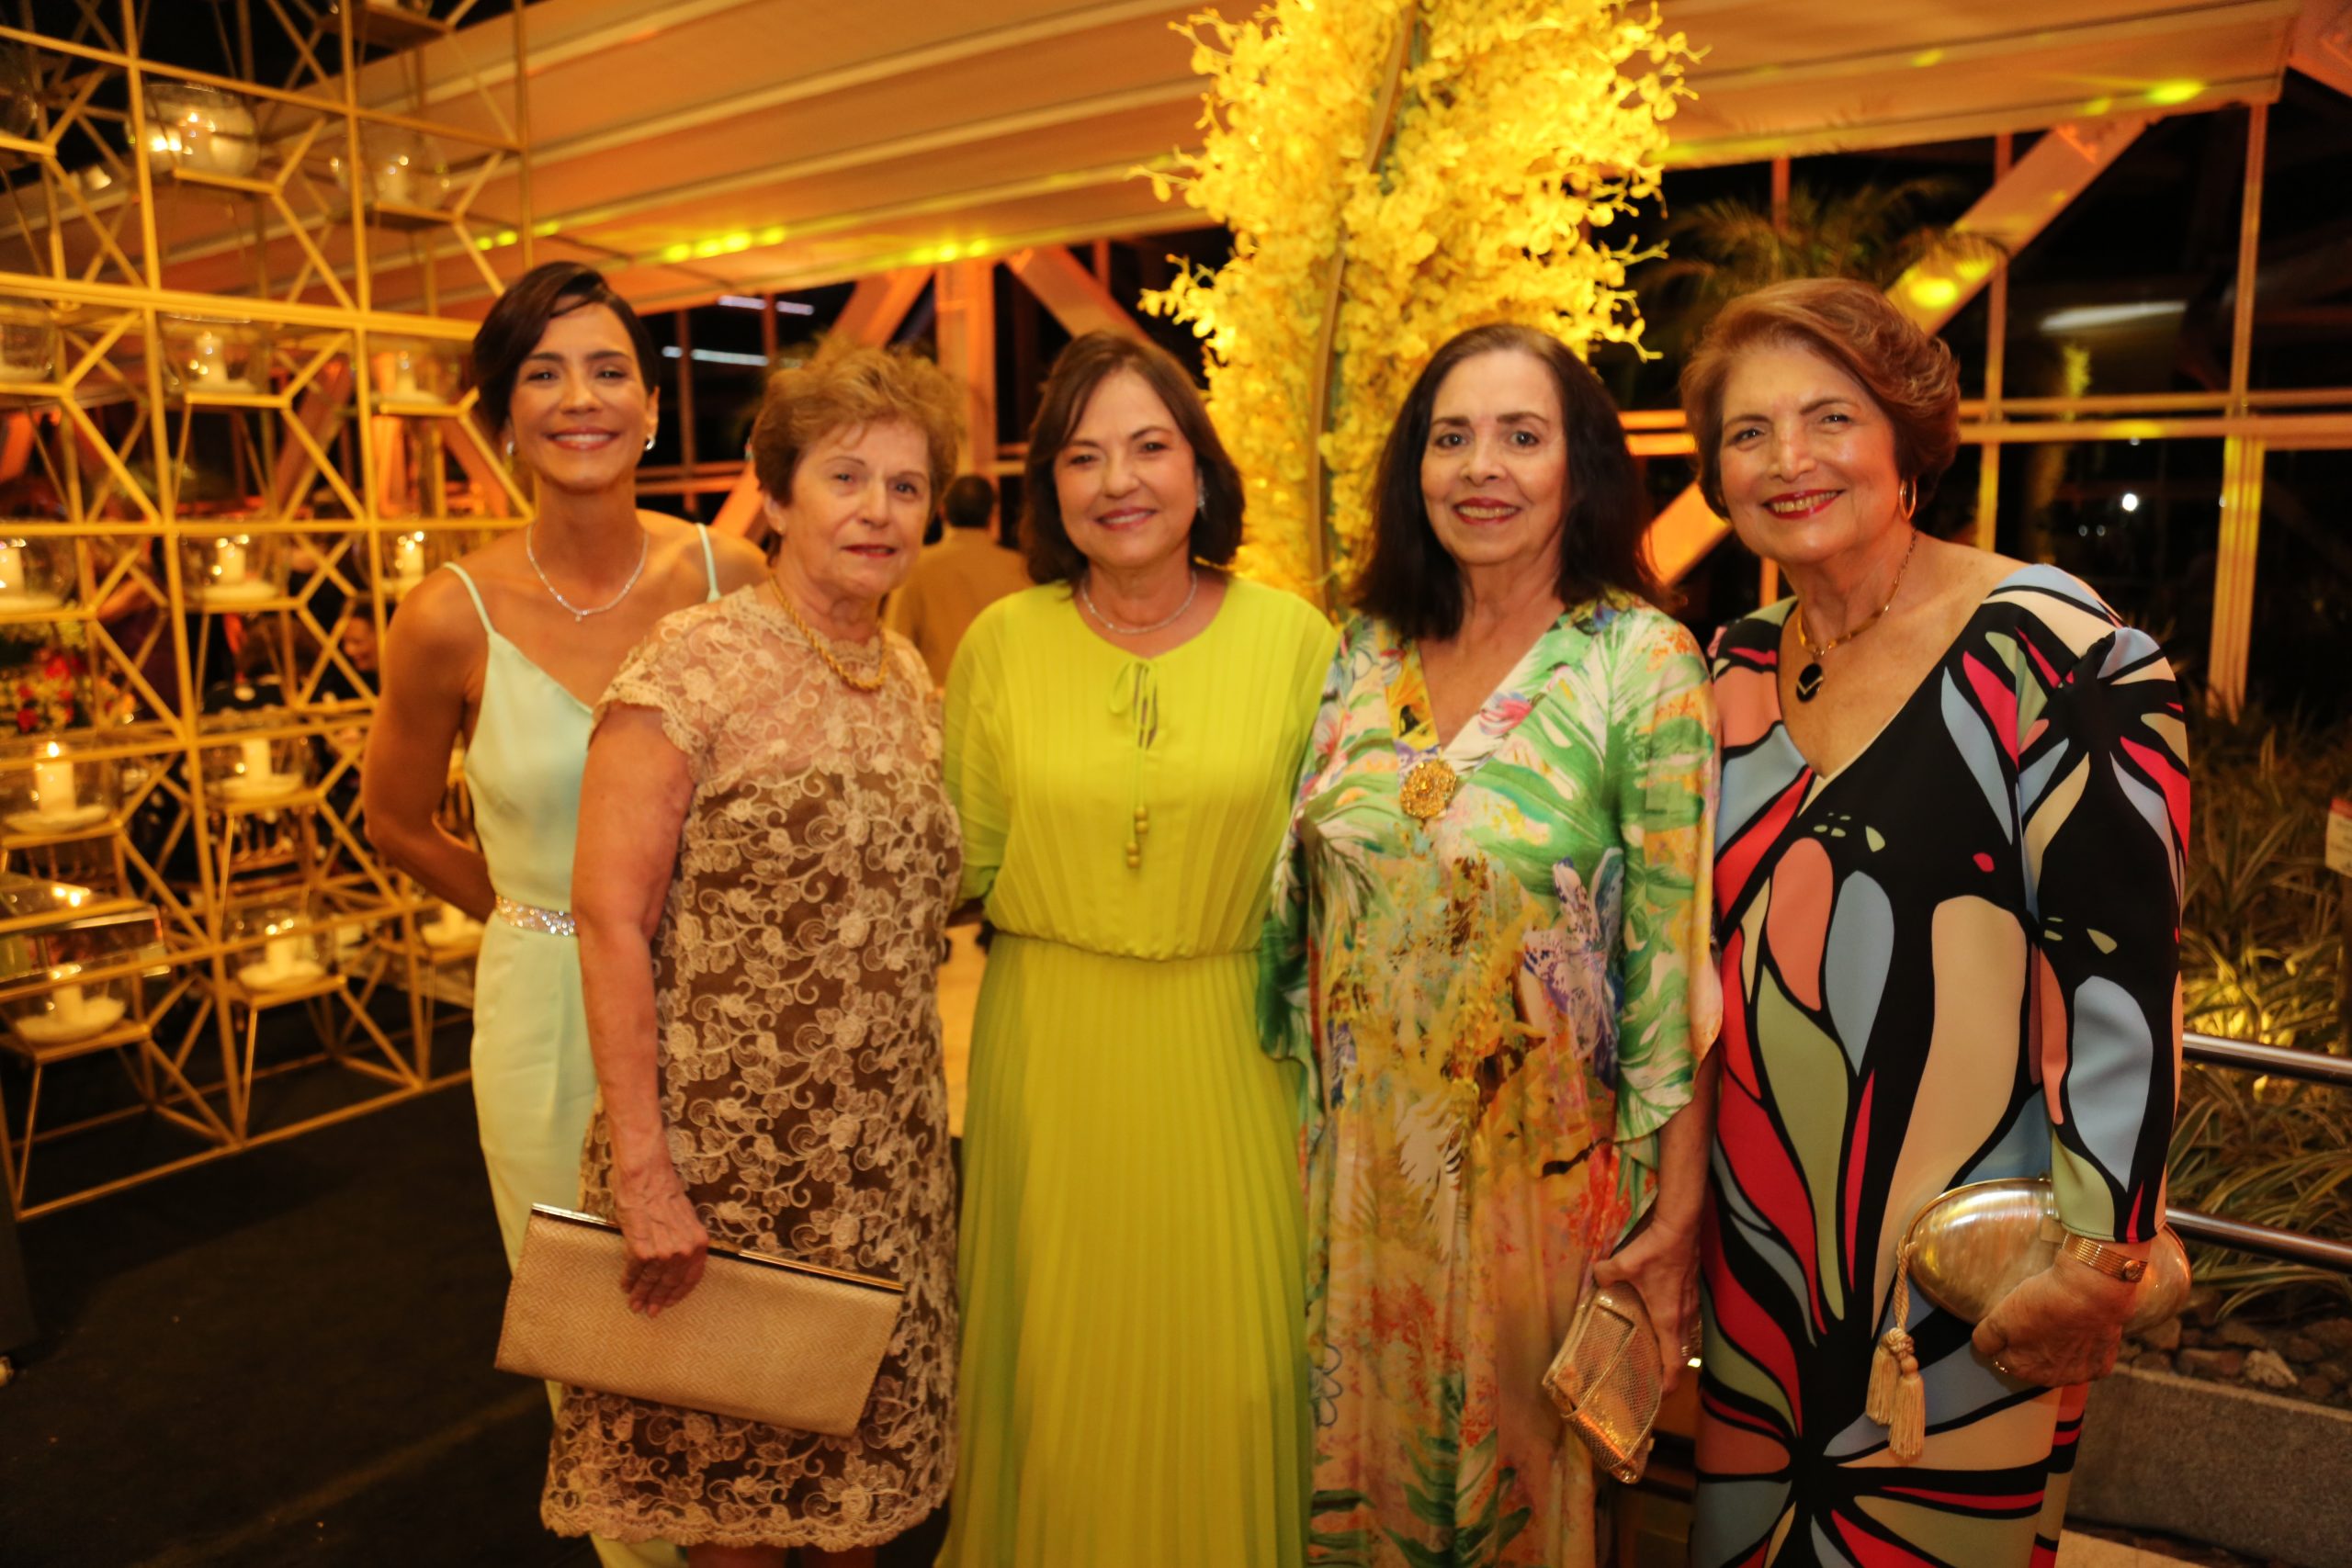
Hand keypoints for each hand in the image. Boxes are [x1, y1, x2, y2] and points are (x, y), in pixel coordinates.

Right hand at [611, 1158, 708, 1317]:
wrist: (646, 1176)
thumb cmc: (664, 1191)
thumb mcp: (685, 1218)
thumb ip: (683, 1241)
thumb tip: (675, 1261)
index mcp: (698, 1243)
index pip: (690, 1278)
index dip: (678, 1293)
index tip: (669, 1303)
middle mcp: (684, 1251)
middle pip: (670, 1283)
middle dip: (658, 1299)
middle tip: (650, 1311)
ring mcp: (663, 1252)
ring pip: (650, 1280)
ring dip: (641, 1294)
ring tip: (635, 1304)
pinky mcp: (641, 1250)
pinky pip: (633, 1271)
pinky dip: (628, 1280)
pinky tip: (625, 1286)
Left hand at [1592, 1220, 1701, 1397]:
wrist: (1681, 1227)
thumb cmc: (1655, 1252)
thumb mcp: (1624, 1264)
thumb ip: (1606, 1274)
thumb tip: (1596, 1277)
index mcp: (1668, 1319)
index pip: (1674, 1363)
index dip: (1668, 1384)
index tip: (1660, 1397)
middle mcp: (1683, 1316)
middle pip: (1680, 1353)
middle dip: (1668, 1369)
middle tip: (1651, 1377)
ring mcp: (1690, 1303)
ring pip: (1683, 1335)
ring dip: (1672, 1347)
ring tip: (1654, 1351)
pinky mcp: (1690, 1290)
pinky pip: (1684, 1317)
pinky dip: (1674, 1326)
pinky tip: (1659, 1317)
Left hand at [1971, 1259, 2134, 1386]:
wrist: (2092, 1293)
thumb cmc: (2043, 1302)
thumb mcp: (2001, 1316)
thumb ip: (1987, 1338)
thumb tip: (1983, 1348)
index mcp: (2021, 1368)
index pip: (2004, 1357)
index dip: (2008, 1338)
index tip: (2016, 1322)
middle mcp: (2049, 1379)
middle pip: (2033, 1364)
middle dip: (2032, 1347)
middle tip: (2039, 1320)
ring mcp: (2077, 1375)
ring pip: (2060, 1364)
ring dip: (2058, 1350)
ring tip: (2061, 1323)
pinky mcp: (2100, 1367)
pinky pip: (2086, 1361)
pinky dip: (2084, 1349)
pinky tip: (2082, 1330)